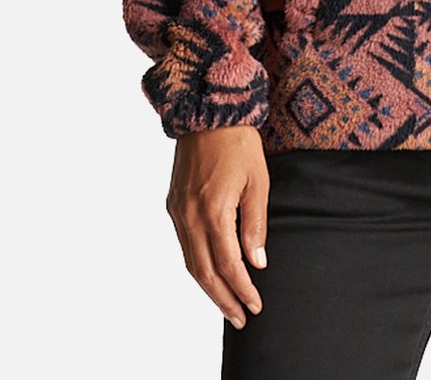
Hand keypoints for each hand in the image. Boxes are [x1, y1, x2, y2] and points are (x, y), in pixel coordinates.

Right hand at [167, 126, 269, 327]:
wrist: (207, 111)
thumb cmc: (238, 142)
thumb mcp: (257, 181)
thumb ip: (255, 224)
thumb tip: (257, 262)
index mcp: (214, 210)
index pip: (229, 264)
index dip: (243, 289)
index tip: (256, 305)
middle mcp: (189, 216)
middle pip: (205, 273)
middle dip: (224, 300)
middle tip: (241, 318)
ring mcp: (177, 211)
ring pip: (191, 263)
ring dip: (209, 288)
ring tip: (227, 304)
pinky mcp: (172, 205)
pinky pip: (184, 245)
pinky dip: (197, 266)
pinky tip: (211, 273)